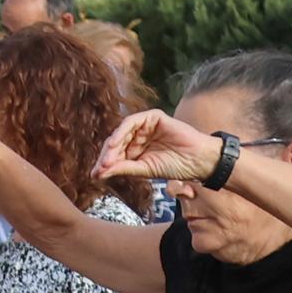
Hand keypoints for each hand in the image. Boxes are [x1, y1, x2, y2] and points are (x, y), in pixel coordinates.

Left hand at [93, 108, 223, 185]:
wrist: (197, 161)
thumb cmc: (174, 166)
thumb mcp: (143, 170)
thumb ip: (122, 168)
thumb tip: (98, 173)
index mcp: (136, 150)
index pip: (115, 154)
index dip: (105, 163)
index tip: (94, 175)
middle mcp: (139, 137)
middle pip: (116, 143)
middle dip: (106, 155)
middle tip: (99, 168)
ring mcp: (145, 126)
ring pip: (121, 132)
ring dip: (112, 146)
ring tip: (106, 160)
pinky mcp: (153, 117)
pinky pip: (132, 122)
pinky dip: (122, 132)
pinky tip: (115, 144)